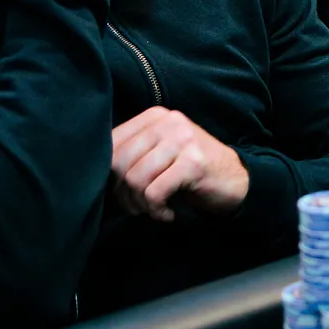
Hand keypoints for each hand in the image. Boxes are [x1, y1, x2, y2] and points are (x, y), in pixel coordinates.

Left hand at [111, 107, 249, 220]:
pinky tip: (167, 213)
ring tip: (153, 209)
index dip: (109, 175)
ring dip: (140, 204)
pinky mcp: (194, 163)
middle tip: (137, 207)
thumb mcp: (160, 151)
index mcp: (155, 116)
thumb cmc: (190, 170)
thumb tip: (92, 170)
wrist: (236, 180)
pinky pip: (154, 193)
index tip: (125, 191)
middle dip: (123, 194)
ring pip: (135, 179)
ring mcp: (183, 140)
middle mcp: (169, 122)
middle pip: (120, 163)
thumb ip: (132, 151)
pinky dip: (156, 210)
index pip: (111, 144)